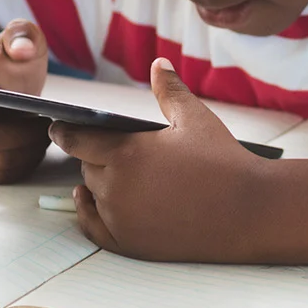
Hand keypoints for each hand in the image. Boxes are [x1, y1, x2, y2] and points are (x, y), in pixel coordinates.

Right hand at [0, 20, 51, 183]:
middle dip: (19, 135)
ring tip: (44, 132)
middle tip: (45, 122)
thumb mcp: (21, 37)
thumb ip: (21, 34)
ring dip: (25, 151)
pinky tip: (36, 147)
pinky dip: (22, 165)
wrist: (9, 83)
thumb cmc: (11, 60)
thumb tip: (20, 49)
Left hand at [49, 58, 264, 260]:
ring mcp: (122, 219)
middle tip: (99, 147)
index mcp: (127, 153)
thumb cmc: (225, 161)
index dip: (65, 131)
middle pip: (86, 167)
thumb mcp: (197, 118)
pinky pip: (95, 229)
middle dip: (92, 155)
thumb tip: (158, 64)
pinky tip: (87, 201)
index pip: (76, 140)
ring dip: (95, 183)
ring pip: (92, 195)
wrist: (250, 211)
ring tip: (101, 171)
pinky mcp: (132, 243)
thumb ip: (170, 91)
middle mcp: (116, 188)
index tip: (57, 126)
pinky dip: (88, 214)